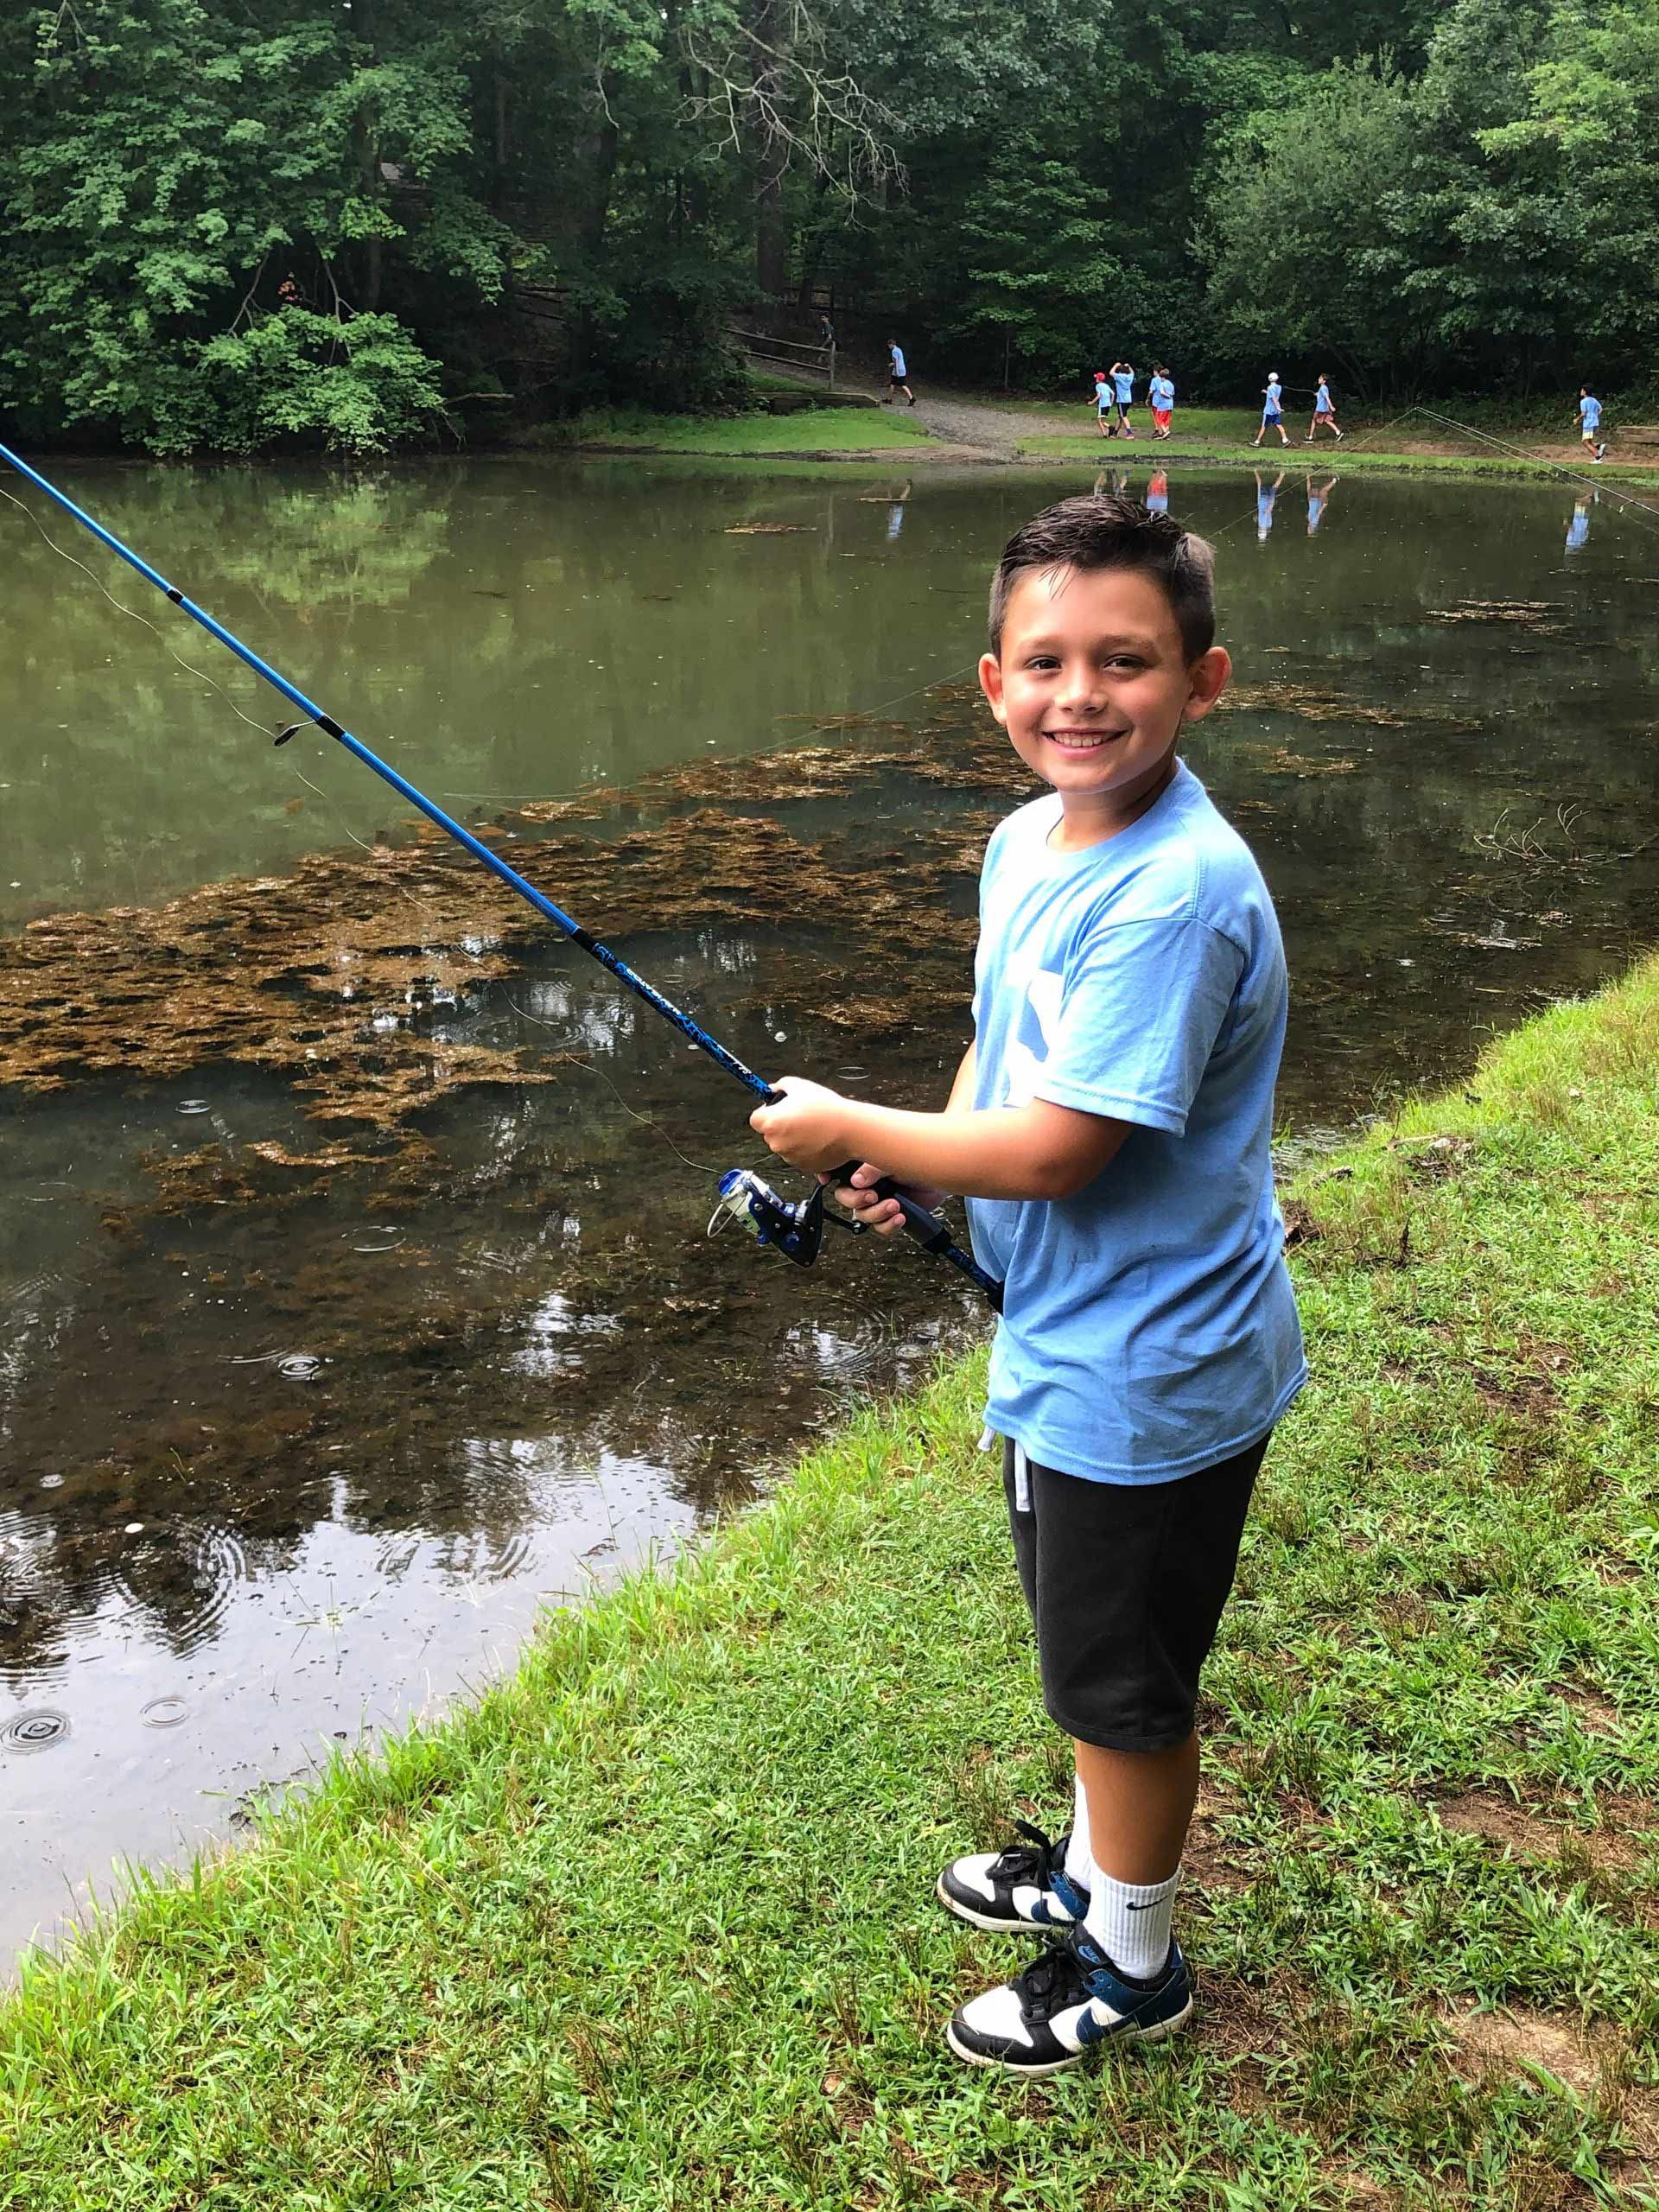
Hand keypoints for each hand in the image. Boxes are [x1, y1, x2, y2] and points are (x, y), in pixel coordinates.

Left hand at [749, 1076, 854, 1174]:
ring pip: (785, 1145)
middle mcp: (776, 1143)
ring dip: (794, 1137)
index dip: (765, 1112)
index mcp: (771, 1123)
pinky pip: (799, 1156)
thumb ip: (780, 1086)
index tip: (776, 1109)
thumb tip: (772, 1090)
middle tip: (800, 1115)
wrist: (851, 1130)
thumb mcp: (800, 1085)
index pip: (755, 1119)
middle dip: (781, 1125)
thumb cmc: (827, 1109)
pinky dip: (805, 1149)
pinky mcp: (803, 1167)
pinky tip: (818, 1138)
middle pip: (770, 1133)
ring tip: (813, 1126)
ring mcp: (790, 1157)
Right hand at [825, 1162, 947, 1236]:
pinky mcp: (890, 1217)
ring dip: (877, 1213)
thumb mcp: (892, 1159)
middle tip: (872, 1196)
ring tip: (894, 1205)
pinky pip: (880, 1228)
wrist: (941, 1177)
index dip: (827, 1176)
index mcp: (862, 1167)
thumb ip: (873, 1169)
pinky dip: (889, 1225)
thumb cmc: (918, 1161)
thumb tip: (857, 1180)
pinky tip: (900, 1216)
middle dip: (857, 1200)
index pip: (837, 1173)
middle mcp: (866, 1185)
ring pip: (863, 1216)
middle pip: (845, 1199)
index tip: (826, 1179)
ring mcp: (877, 1202)